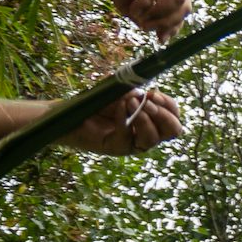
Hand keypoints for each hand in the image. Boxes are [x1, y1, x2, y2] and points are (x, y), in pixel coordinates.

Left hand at [65, 84, 182, 155]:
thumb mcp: (119, 93)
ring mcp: (132, 144)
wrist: (68, 113)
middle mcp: (146, 134)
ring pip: (153, 138)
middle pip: (173, 131)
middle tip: (148, 100)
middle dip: (163, 115)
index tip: (155, 93)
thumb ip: (135, 92)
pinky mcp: (116, 149)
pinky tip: (118, 108)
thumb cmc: (95, 102)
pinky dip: (124, 121)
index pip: (174, 116)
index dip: (170, 106)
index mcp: (152, 120)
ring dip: (144, 119)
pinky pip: (127, 138)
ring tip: (131, 103)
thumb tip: (146, 94)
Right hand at [87, 0, 188, 35]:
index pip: (181, 10)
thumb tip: (142, 26)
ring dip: (160, 15)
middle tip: (148, 29)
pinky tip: (135, 10)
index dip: (173, 27)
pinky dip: (147, 3)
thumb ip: (133, 10)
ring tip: (140, 20)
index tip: (160, 40)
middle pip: (184, 7)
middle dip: (168, 24)